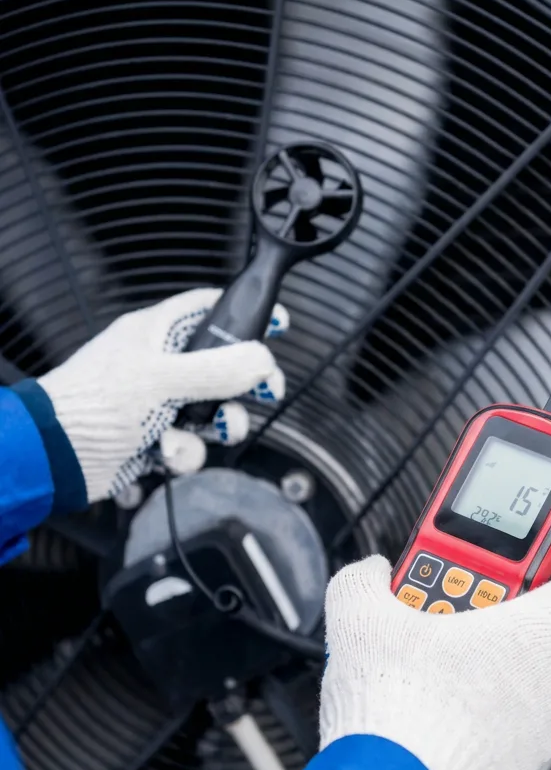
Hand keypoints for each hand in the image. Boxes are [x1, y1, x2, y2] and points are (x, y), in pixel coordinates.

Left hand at [39, 289, 287, 502]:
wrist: (53, 459)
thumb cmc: (90, 406)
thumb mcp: (160, 379)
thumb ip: (217, 370)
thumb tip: (264, 360)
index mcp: (157, 334)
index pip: (211, 310)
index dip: (247, 315)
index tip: (279, 325)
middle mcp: (160, 366)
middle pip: (224, 367)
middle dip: (245, 385)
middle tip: (265, 392)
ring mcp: (159, 405)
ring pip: (212, 413)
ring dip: (215, 428)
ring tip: (205, 433)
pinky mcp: (155, 441)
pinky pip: (191, 446)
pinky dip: (183, 455)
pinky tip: (162, 455)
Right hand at [320, 543, 550, 769]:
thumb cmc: (397, 712)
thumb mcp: (359, 615)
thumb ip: (366, 578)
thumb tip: (369, 575)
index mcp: (540, 634)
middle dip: (529, 604)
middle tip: (477, 593)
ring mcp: (540, 732)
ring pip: (539, 677)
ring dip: (505, 657)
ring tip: (442, 649)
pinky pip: (517, 720)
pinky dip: (489, 703)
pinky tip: (437, 700)